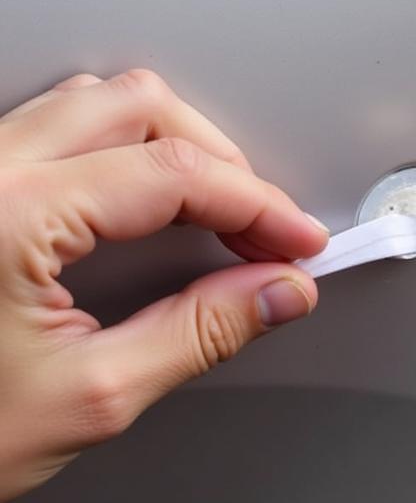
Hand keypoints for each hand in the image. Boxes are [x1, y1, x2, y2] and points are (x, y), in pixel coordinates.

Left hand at [0, 70, 326, 501]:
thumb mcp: (87, 398)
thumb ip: (198, 334)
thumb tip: (274, 293)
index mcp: (6, 214)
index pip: (175, 174)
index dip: (259, 205)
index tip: (298, 241)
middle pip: (140, 107)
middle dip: (222, 162)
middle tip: (264, 228)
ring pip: (95, 104)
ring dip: (172, 146)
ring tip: (215, 210)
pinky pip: (55, 127)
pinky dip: (122, 151)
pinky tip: (146, 200)